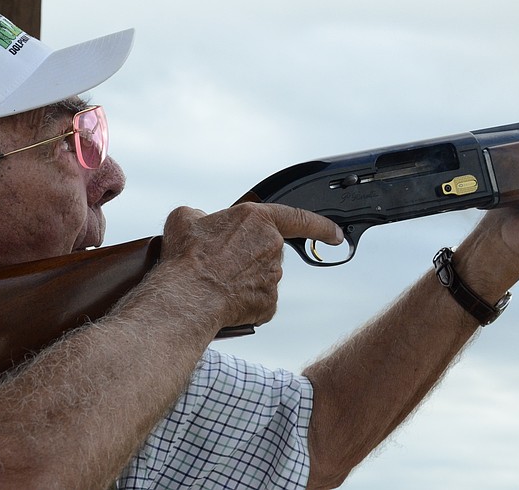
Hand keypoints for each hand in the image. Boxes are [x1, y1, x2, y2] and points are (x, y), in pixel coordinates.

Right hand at [159, 202, 342, 329]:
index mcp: (256, 220)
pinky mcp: (269, 303)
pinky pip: (259, 301)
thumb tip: (201, 221)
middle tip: (220, 264)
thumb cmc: (188, 257)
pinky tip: (225, 300)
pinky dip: (244, 302)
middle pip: (268, 250)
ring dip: (244, 279)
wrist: (189, 295)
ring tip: (215, 283)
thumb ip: (200, 215)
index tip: (334, 234)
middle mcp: (271, 246)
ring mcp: (273, 277)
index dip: (320, 225)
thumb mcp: (184, 219)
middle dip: (249, 258)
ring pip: (262, 277)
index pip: (299, 218)